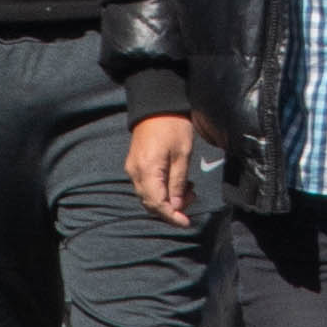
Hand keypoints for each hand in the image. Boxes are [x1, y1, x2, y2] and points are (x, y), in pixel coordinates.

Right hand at [122, 110, 200, 228]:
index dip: (172, 217)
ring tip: (189, 189)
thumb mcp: (183, 155)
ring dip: (168, 199)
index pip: (157, 204)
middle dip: (172, 208)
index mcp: (147, 171)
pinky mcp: (135, 164)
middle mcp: (135, 172)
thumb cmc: (173, 126)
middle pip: (150, 203)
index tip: (187, 222)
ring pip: (148, 196)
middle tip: (193, 198)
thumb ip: (178, 183)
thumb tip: (177, 207)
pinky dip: (161, 190)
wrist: (157, 104)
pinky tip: (177, 182)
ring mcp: (132, 168)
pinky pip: (146, 186)